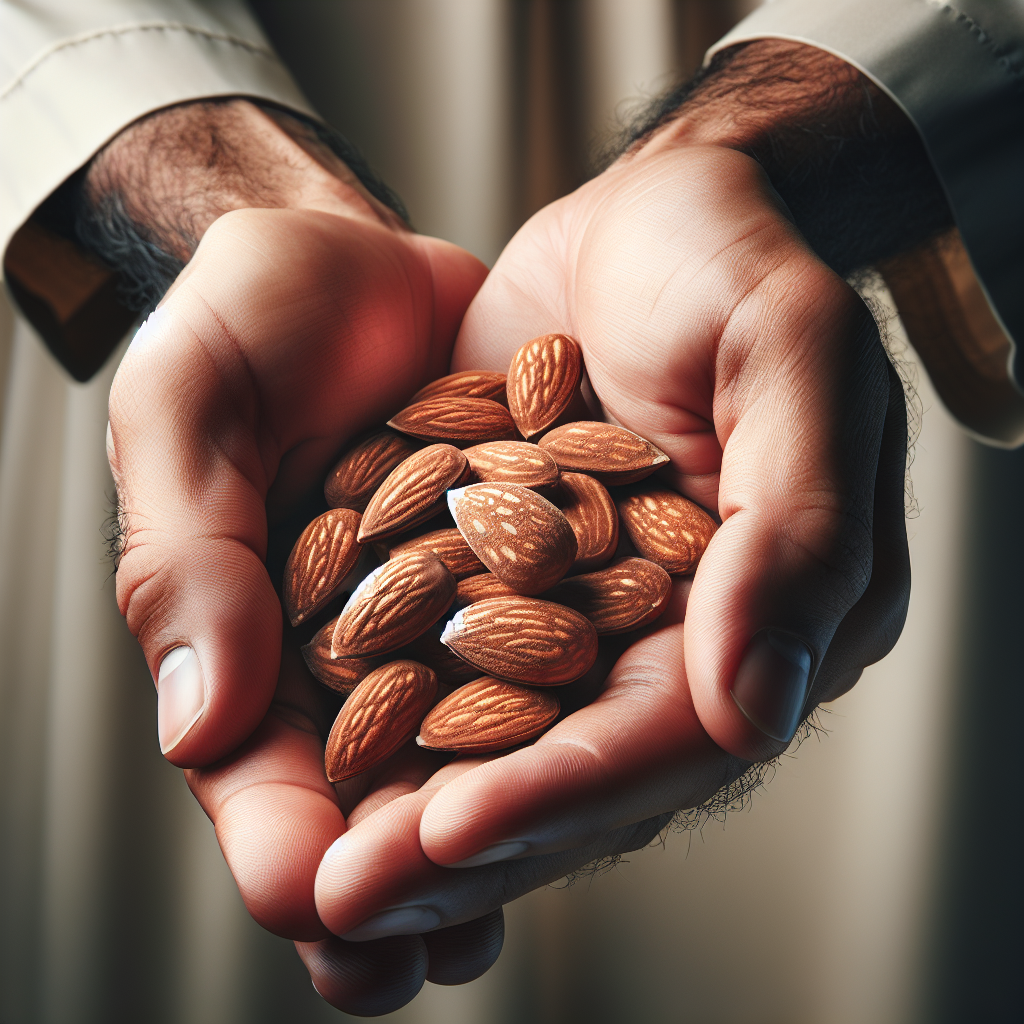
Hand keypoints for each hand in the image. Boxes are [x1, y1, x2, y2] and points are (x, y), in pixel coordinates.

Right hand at [101, 100, 505, 1012]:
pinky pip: (560, 664)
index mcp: (252, 642)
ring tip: (519, 903)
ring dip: (500, 836)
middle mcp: (360, 656)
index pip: (258, 774)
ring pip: (478, 756)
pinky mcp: (535, 579)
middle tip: (435, 949)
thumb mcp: (192, 409)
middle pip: (378, 797)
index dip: (284, 843)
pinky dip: (579, 719)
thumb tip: (194, 723)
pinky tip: (615, 767)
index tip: (320, 891)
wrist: (365, 265)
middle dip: (403, 880)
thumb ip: (185, 556)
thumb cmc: (254, 324)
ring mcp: (454, 626)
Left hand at [312, 43, 918, 944]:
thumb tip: (752, 713)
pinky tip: (307, 772)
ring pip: (500, 739)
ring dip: (407, 812)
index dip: (567, 792)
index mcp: (767, 608)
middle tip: (344, 904)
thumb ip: (801, 526)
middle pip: (573, 767)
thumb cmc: (732, 260)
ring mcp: (585, 612)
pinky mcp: (506, 573)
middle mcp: (673, 635)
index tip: (450, 835)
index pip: (670, 734)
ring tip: (310, 880)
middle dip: (464, 840)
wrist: (644, 217)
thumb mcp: (794, 353)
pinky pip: (444, 665)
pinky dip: (381, 721)